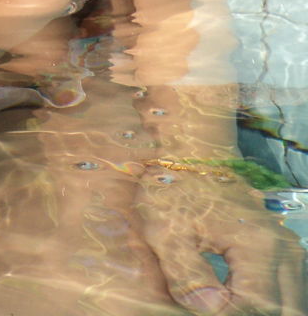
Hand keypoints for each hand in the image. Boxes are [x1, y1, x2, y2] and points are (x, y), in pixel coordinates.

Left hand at [136, 164, 306, 313]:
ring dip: (258, 309)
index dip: (223, 314)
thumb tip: (209, 310)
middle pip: (280, 310)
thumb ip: (187, 277)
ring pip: (289, 304)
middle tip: (211, 307)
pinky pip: (287, 293)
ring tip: (223, 302)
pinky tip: (238, 299)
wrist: (190, 156)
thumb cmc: (175, 190)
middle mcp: (284, 250)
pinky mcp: (285, 252)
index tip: (197, 305)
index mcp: (258, 245)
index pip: (253, 306)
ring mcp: (289, 251)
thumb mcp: (168, 232)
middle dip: (246, 313)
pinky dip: (268, 302)